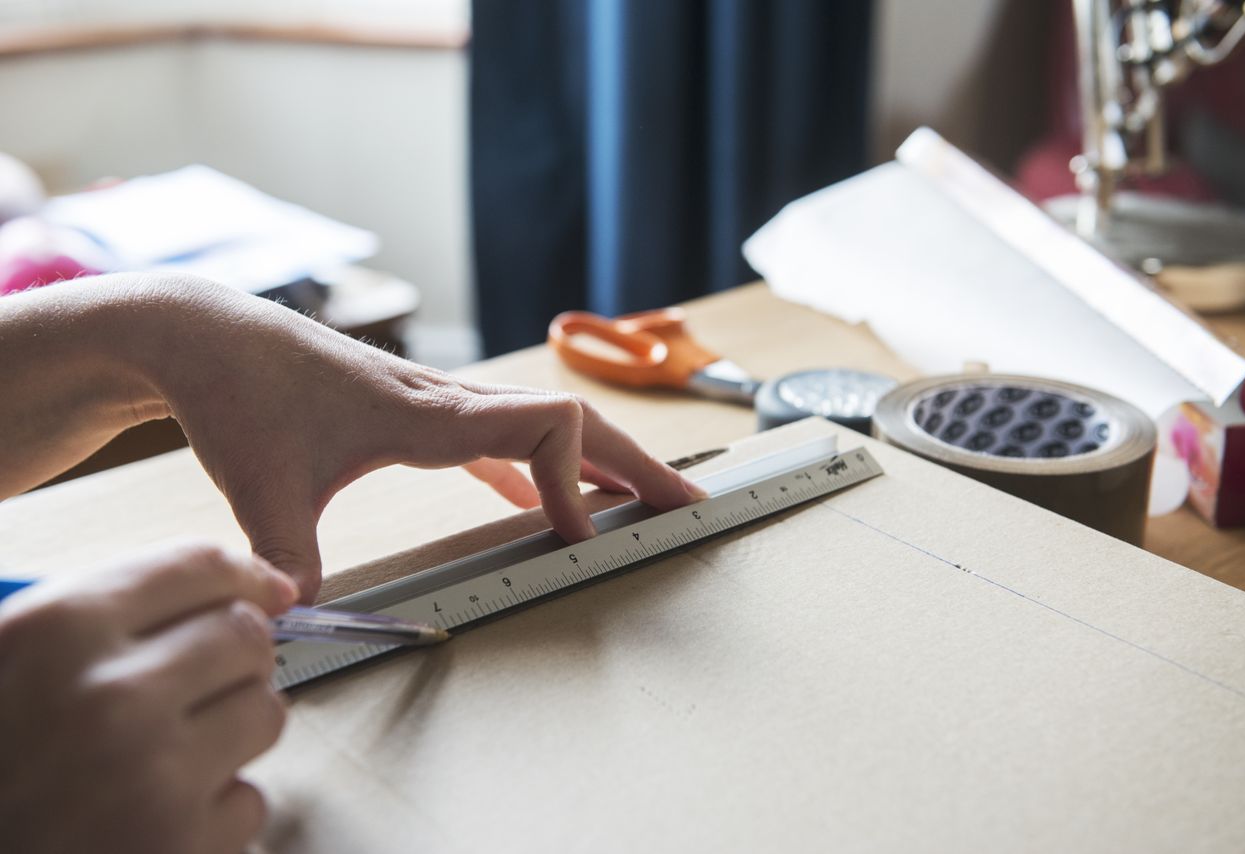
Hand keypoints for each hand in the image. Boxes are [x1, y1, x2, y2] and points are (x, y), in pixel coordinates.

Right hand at [0, 543, 297, 853]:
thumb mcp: (14, 655)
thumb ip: (111, 613)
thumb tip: (256, 585)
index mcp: (61, 629)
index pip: (199, 566)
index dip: (245, 576)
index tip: (269, 592)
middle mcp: (112, 695)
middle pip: (247, 635)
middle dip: (238, 657)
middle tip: (201, 687)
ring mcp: (152, 774)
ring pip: (266, 712)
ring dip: (235, 731)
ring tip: (173, 753)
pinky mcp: (180, 845)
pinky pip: (251, 799)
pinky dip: (218, 810)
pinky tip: (160, 815)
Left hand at [126, 277, 703, 600]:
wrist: (207, 334)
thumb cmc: (239, 393)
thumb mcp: (258, 487)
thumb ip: (284, 558)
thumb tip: (294, 622)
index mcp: (430, 413)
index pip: (549, 426)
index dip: (580, 481)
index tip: (576, 538)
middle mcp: (449, 401)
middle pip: (573, 423)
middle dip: (636, 466)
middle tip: (688, 506)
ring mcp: (439, 405)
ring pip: (546, 429)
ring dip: (600, 464)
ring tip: (643, 503)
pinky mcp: (418, 415)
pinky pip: (504, 441)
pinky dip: (541, 472)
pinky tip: (543, 506)